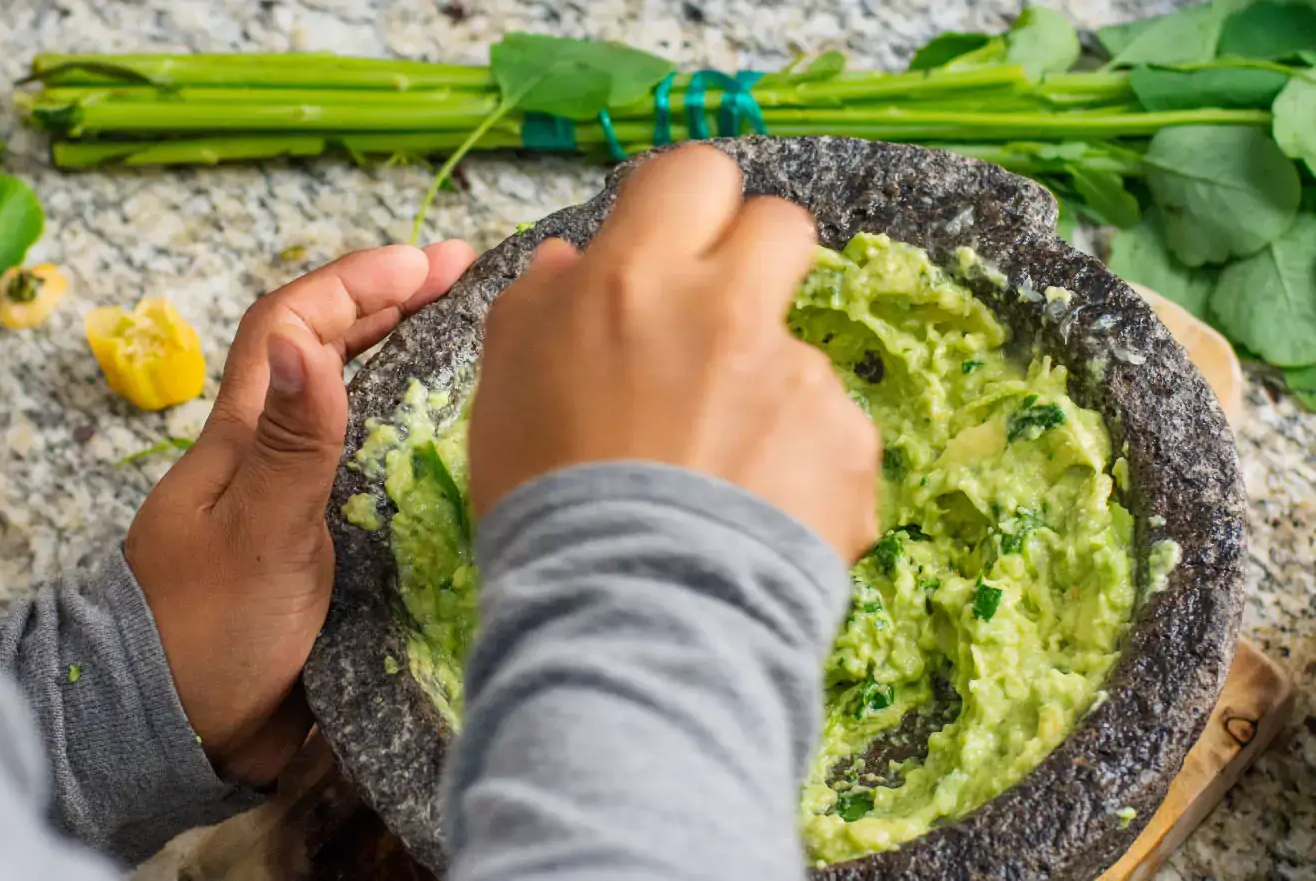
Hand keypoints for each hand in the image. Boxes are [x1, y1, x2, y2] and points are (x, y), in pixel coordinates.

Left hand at [126, 241, 476, 784]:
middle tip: (463, 275)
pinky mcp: (313, 543)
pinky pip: (361, 462)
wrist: (174, 730)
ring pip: (343, 401)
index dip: (358, 280)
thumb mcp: (257, 534)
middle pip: (321, 349)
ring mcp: (288, 496)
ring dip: (396, 354)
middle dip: (389, 300)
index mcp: (241, 436)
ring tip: (463, 334)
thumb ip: (289, 444)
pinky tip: (444, 440)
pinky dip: (402, 430)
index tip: (431, 262)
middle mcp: (266, 452)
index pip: (293, 324)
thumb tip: (303, 342)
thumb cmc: (204, 632)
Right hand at [470, 145, 879, 560]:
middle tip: (718, 333)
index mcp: (635, 279)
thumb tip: (576, 261)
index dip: (689, 209)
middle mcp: (728, 308)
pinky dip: (799, 471)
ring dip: (766, 393)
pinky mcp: (851, 446)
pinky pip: (830, 437)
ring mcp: (798, 377)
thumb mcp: (502, 385)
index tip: (677, 252)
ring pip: (798, 351)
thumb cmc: (543, 501)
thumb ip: (541, 305)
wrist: (627, 617)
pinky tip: (752, 519)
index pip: (695, 174)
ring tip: (717, 476)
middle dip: (757, 264)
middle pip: (782, 225)